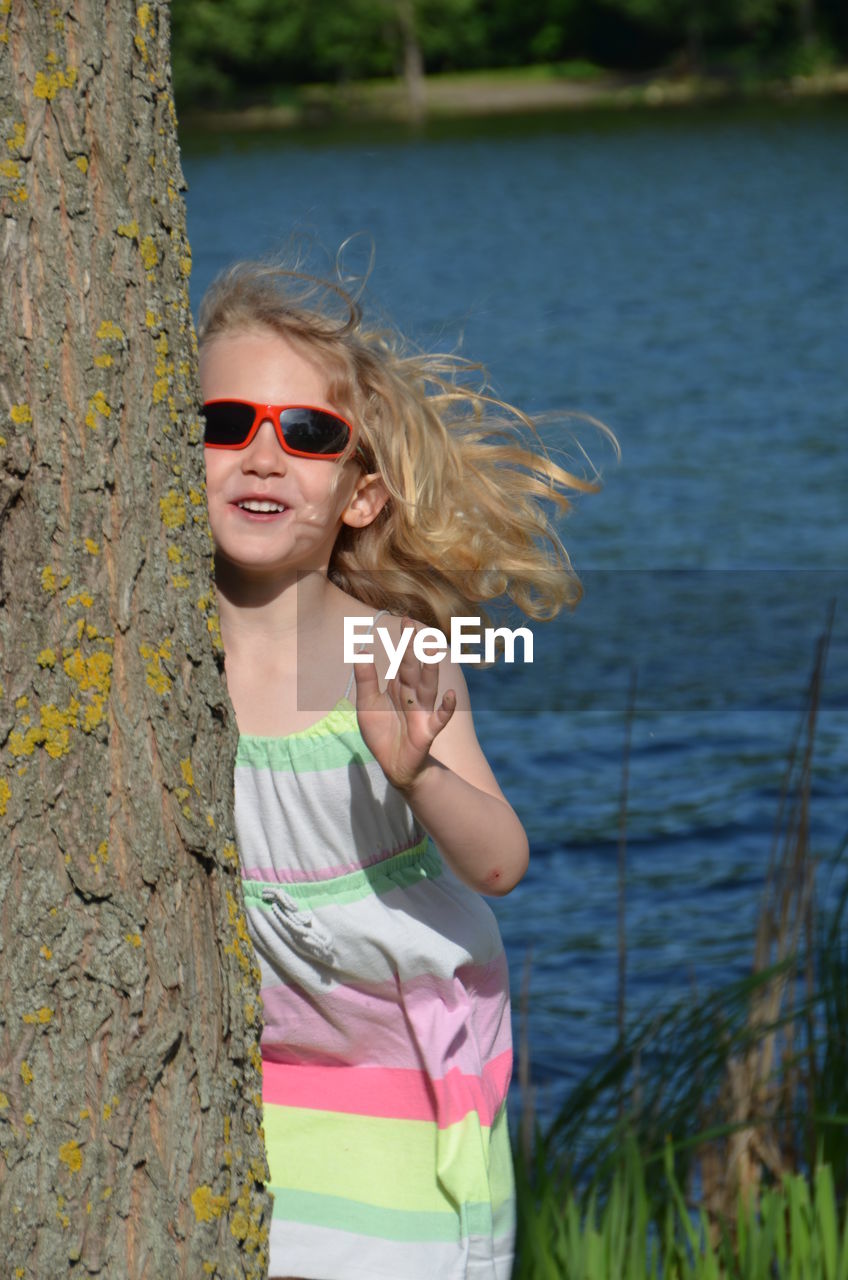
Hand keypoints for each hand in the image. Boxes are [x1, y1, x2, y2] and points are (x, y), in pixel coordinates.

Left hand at [353, 619, 455, 790]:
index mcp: (399, 686)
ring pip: (428, 688)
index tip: (406, 619)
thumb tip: (360, 651)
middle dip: (414, 648)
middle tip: (413, 625)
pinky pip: (440, 718)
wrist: (392, 763)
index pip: (403, 659)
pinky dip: (446, 708)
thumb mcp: (367, 704)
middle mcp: (413, 694)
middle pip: (414, 669)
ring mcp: (422, 711)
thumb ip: (366, 679)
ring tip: (432, 652)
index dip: (404, 641)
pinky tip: (450, 696)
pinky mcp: (427, 731)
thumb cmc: (382, 731)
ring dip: (430, 671)